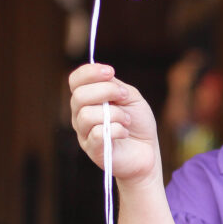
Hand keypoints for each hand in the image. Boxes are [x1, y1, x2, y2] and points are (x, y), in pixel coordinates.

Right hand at [69, 63, 160, 184]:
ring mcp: (84, 134)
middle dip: (106, 91)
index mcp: (87, 99)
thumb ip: (114, 85)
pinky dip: (116, 130)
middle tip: (124, 97)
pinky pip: (97, 133)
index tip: (110, 72)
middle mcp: (80, 115)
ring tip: (127, 120)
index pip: (75, 80)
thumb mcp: (130, 97)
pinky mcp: (93, 150)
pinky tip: (124, 133)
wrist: (147, 151)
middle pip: (79, 96)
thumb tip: (105, 75)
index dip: (90, 72)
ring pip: (87, 115)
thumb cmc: (138, 123)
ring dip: (114, 114)